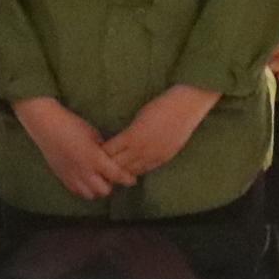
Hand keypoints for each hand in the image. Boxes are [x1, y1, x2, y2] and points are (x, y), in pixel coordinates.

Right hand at [15, 97, 131, 200]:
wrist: (47, 126)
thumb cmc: (72, 125)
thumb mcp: (94, 135)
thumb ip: (104, 149)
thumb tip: (113, 158)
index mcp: (95, 158)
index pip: (116, 175)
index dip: (127, 179)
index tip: (132, 179)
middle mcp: (84, 171)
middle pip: (104, 190)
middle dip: (111, 185)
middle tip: (112, 177)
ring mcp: (72, 176)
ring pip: (90, 194)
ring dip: (97, 189)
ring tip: (98, 180)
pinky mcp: (62, 177)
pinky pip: (77, 191)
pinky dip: (84, 189)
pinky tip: (86, 180)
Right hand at [98, 84, 220, 182]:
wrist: (187, 105)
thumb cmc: (182, 116)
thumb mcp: (173, 140)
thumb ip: (160, 148)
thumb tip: (148, 150)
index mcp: (161, 159)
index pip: (137, 172)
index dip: (124, 173)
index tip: (113, 172)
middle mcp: (150, 157)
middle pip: (125, 171)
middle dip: (111, 172)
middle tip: (96, 169)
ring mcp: (141, 147)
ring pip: (117, 161)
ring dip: (104, 162)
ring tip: (91, 160)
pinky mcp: (134, 135)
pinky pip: (113, 147)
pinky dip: (103, 149)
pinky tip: (94, 148)